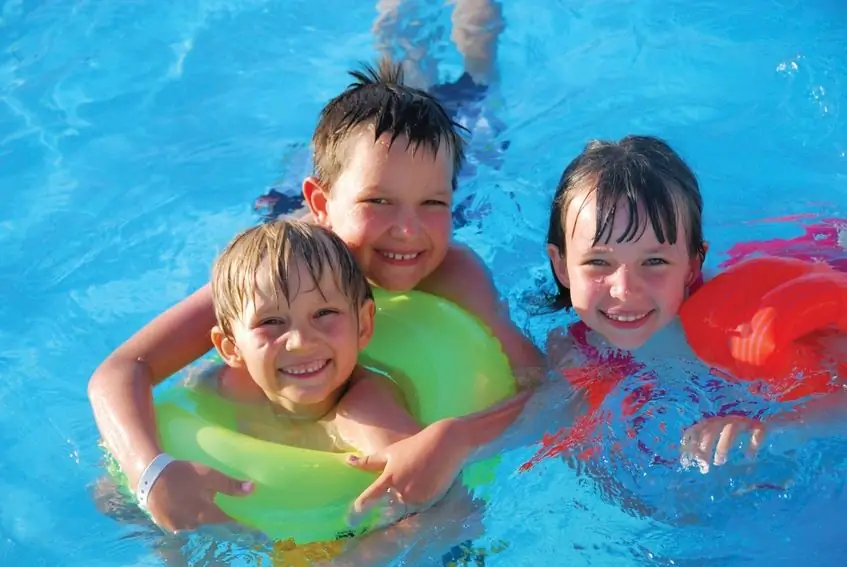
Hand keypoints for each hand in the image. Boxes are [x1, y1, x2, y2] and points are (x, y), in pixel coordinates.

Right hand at [144, 460, 252, 531]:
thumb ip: (229, 485)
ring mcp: (176, 526)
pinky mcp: (165, 524)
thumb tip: (252, 489)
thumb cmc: (182, 474)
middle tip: (213, 499)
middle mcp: (191, 525)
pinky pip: (181, 522)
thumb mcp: (208, 475)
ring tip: (195, 498)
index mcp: (203, 514)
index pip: (225, 520)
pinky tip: (183, 502)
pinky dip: (185, 514)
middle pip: (209, 522)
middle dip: (214, 512)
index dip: (235, 516)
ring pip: (194, 522)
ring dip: (198, 513)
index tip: (242, 513)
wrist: (150, 476)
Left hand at [346, 419, 467, 520]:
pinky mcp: (430, 502)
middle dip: (379, 520)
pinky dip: (412, 514)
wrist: (447, 445)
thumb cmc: (415, 446)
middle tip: (372, 527)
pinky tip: (410, 512)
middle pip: (386, 513)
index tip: (350, 520)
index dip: (358, 511)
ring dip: (396, 518)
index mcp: (389, 478)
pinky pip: (417, 514)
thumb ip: (369, 461)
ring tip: (392, 522)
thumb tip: (348, 462)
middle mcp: (401, 491)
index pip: (369, 499)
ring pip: (402, 516)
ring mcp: (417, 498)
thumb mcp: (390, 451)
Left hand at [680, 415, 765, 472]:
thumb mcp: (726, 434)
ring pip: (730, 429)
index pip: (698, 427)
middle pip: (711, 429)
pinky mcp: (763, 423)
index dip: (690, 443)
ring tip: (719, 462)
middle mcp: (729, 417)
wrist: (774, 416)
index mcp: (717, 419)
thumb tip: (698, 461)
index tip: (687, 461)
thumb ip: (712, 442)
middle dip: (704, 448)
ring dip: (722, 446)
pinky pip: (757, 431)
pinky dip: (752, 443)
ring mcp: (746, 419)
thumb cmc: (747, 428)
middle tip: (704, 466)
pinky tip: (750, 455)